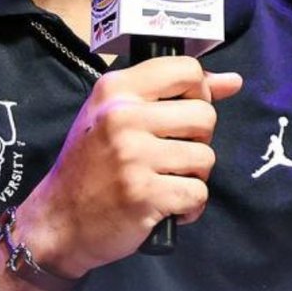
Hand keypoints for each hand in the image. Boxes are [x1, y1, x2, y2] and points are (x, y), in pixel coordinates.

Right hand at [16, 56, 241, 278]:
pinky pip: (198, 194)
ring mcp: (133, 156)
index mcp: (116, 89)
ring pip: (206, 157)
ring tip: (165, 181)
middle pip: (205, 115)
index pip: (186, 70)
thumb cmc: (91, 165)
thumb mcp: (117, 116)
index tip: (185, 111)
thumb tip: (233, 81)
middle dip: (198, 140)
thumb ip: (171, 94)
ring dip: (194, 176)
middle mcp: (123, 117)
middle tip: (171, 155)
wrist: (58, 220)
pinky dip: (189, 206)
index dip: (200, 91)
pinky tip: (165, 206)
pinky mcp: (143, 194)